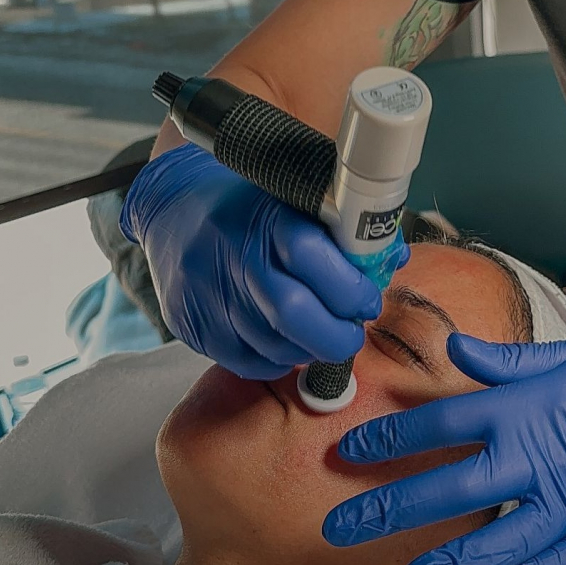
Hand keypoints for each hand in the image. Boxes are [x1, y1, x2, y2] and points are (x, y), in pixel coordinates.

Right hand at [120, 143, 407, 378]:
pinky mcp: (193, 326)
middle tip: (352, 335)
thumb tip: (392, 259)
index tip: (368, 301)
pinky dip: (279, 361)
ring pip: (275, 346)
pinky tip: (286, 343)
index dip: (350, 289)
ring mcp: (208, 294)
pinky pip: (249, 363)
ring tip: (320, 336)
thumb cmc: (251, 209)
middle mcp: (233, 255)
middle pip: (293, 314)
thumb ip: (345, 232)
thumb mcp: (295, 201)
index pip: (312, 255)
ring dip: (310, 350)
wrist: (174, 211)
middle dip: (337, 336)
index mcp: (265, 216)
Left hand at [323, 336, 565, 564]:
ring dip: (440, 564)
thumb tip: (453, 348)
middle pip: (447, 489)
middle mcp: (535, 461)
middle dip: (387, 508)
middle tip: (341, 527)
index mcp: (524, 410)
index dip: (388, 440)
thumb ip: (506, 359)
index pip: (439, 425)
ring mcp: (563, 507)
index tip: (348, 454)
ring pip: (489, 545)